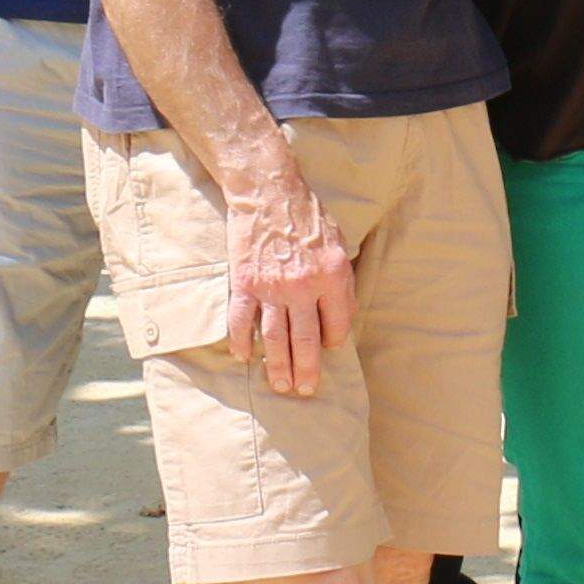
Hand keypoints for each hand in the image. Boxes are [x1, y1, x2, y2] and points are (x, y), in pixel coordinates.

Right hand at [223, 159, 362, 398]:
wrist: (269, 193)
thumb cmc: (308, 217)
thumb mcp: (338, 244)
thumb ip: (341, 282)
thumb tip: (342, 318)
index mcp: (332, 276)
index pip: (336, 325)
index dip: (333, 342)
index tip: (327, 351)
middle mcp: (303, 286)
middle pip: (305, 341)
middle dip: (306, 371)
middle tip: (304, 390)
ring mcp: (272, 287)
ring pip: (275, 338)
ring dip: (277, 366)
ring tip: (280, 385)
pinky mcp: (245, 284)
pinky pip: (242, 321)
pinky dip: (242, 342)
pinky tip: (244, 357)